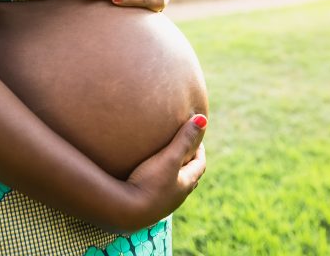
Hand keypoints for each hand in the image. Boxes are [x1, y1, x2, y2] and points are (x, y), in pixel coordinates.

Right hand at [112, 114, 207, 232]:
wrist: (126, 212)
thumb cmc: (150, 183)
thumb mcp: (168, 158)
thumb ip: (184, 139)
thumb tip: (203, 119)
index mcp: (186, 183)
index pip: (200, 164)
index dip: (199, 150)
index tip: (195, 136)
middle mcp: (177, 195)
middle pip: (189, 176)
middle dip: (188, 161)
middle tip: (183, 148)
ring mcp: (163, 203)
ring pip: (175, 186)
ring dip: (174, 173)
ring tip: (165, 161)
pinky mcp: (148, 207)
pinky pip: (159, 191)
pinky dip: (160, 181)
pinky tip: (148, 177)